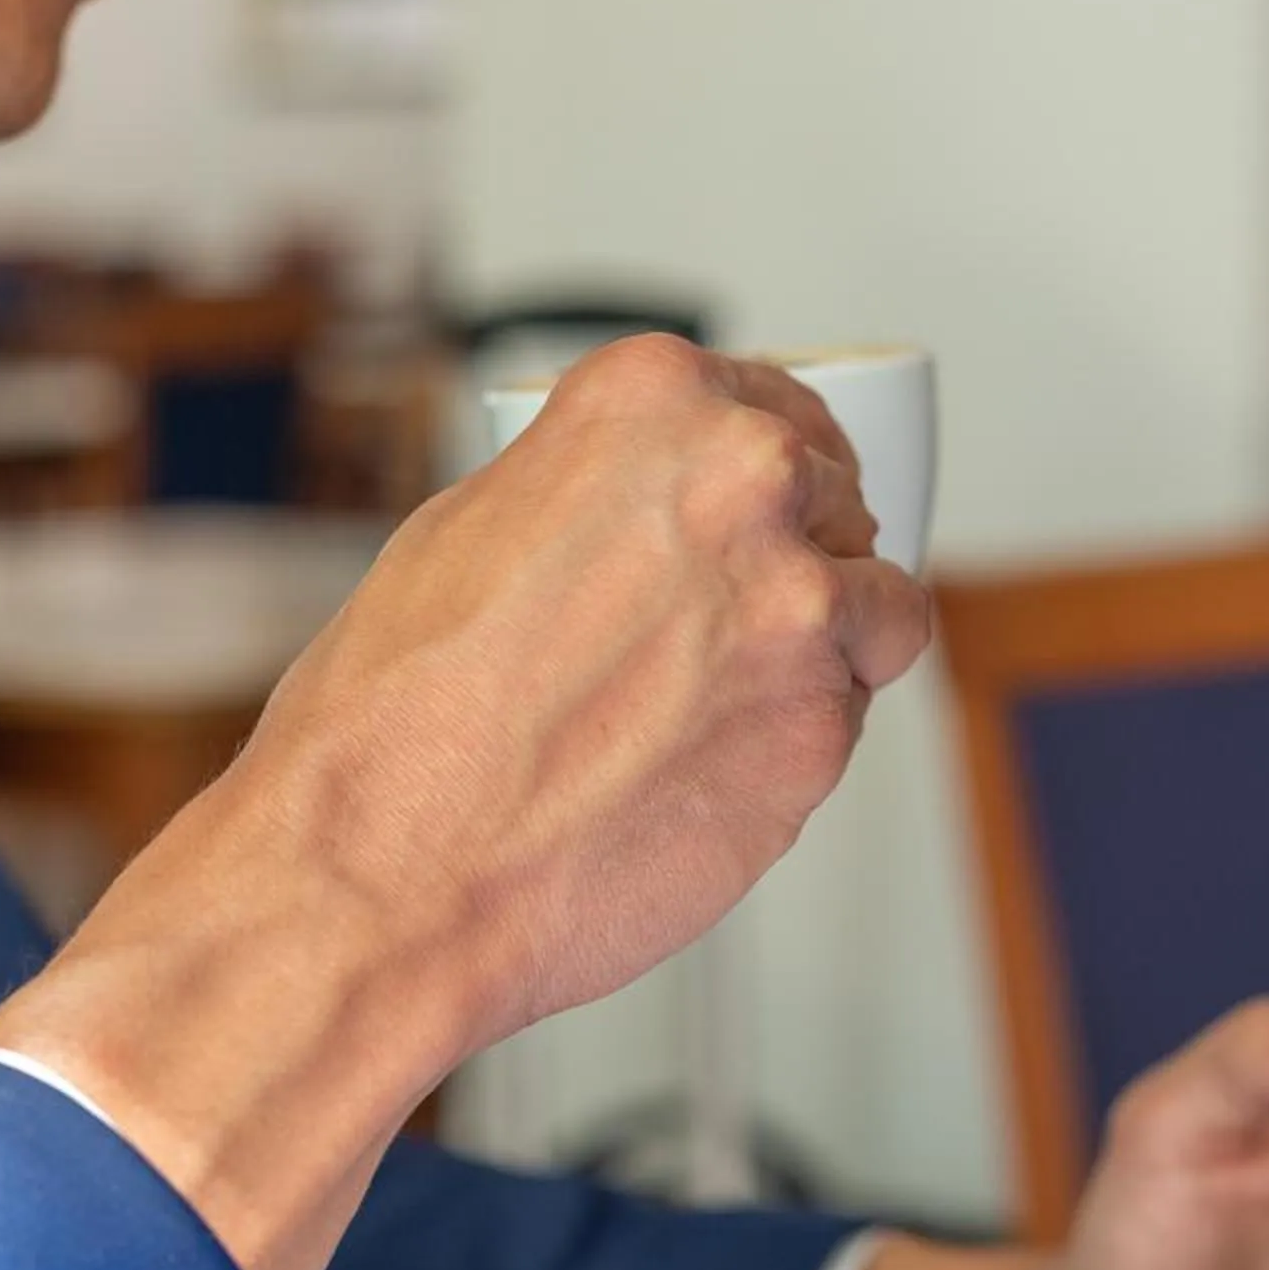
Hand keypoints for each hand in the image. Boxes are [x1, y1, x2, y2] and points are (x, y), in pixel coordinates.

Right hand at [237, 333, 934, 1041]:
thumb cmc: (395, 717)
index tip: (767, 505)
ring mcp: (799, 607)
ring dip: (829, 650)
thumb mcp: (472, 526)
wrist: (386, 865)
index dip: (774, 474)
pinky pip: (851, 719)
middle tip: (726, 627)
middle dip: (801, 558)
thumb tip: (651, 519)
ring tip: (726, 705)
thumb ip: (597, 498)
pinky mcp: (823, 729)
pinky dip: (797, 743)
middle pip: (840, 502)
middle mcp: (746, 481)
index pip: (780, 407)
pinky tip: (704, 769)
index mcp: (654, 404)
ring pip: (882, 608)